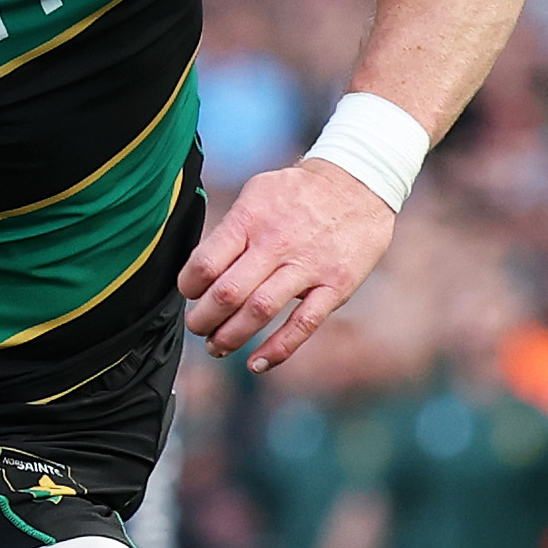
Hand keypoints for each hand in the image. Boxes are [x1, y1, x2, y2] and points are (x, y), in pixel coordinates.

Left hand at [180, 157, 396, 370]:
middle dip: (203, 319)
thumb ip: (230, 228)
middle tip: (197, 327)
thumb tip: (200, 267)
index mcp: (250, 219)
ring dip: (231, 337)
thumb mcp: (256, 193)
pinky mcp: (335, 286)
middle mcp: (276, 244)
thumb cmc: (297, 193)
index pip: (205, 262)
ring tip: (216, 347)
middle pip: (228, 293)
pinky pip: (303, 324)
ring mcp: (308, 267)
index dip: (189, 286)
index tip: (189, 293)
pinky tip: (255, 363)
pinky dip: (277, 350)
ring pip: (259, 311)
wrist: (358, 184)